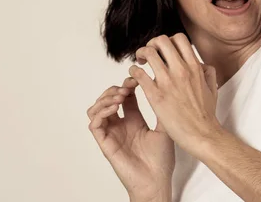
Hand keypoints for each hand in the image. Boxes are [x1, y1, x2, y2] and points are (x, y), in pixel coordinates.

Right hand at [87, 77, 173, 200]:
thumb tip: (163, 86)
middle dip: (115, 89)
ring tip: (119, 96)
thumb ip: (161, 108)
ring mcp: (112, 134)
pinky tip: (114, 108)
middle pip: (108, 100)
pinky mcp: (106, 144)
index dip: (128, 85)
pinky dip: (101, 112)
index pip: (125, 97)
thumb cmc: (162, 159)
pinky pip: (94, 125)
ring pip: (96, 110)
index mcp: (135, 120)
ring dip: (105, 99)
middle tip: (127, 87)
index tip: (137, 80)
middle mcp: (121, 125)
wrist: (157, 180)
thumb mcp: (165, 127)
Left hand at [129, 33, 221, 159]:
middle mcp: (181, 70)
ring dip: (140, 55)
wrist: (202, 134)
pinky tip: (135, 79)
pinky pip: (138, 74)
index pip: (178, 38)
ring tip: (140, 64)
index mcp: (195, 67)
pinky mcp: (155, 95)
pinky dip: (133, 72)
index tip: (163, 51)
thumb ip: (207, 72)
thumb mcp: (212, 88)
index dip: (168, 41)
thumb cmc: (206, 115)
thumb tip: (201, 64)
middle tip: (148, 54)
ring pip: (147, 53)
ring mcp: (167, 82)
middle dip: (152, 44)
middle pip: (161, 41)